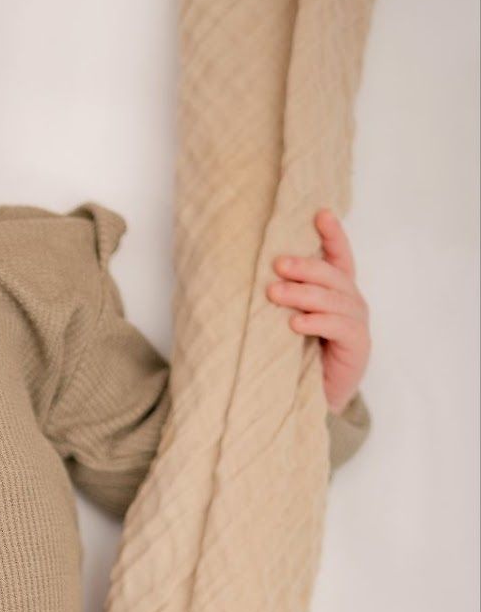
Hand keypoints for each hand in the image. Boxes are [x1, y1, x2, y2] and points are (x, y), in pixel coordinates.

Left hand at [266, 208, 370, 415]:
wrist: (311, 398)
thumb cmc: (296, 354)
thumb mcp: (287, 319)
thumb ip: (283, 296)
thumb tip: (254, 275)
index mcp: (336, 291)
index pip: (339, 257)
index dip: (333, 235)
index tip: (321, 214)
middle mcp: (350, 302)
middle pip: (333, 274)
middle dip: (305, 266)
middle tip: (277, 264)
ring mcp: (356, 323)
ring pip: (333, 299)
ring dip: (303, 294)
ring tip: (274, 294)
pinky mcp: (357, 346)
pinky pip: (339, 327)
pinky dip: (316, 322)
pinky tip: (295, 323)